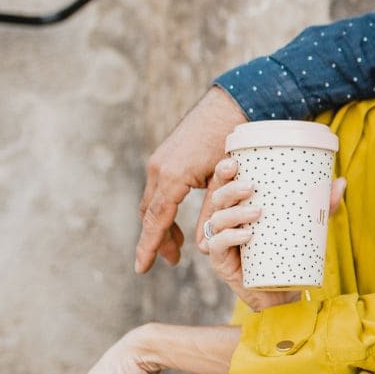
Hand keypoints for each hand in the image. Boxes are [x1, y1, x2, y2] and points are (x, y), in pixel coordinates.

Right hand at [136, 86, 247, 273]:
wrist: (231, 104)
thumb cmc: (233, 143)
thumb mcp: (226, 182)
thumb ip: (212, 212)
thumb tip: (202, 244)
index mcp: (172, 177)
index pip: (156, 221)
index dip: (149, 247)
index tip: (141, 269)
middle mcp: (159, 168)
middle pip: (150, 214)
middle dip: (157, 239)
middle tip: (172, 260)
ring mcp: (160, 160)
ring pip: (153, 201)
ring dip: (162, 223)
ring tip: (177, 244)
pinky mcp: (166, 155)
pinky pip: (159, 188)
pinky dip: (165, 206)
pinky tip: (177, 216)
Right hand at [200, 160, 344, 311]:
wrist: (284, 290)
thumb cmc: (289, 250)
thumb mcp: (308, 224)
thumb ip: (323, 205)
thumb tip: (342, 182)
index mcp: (239, 206)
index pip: (225, 183)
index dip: (223, 171)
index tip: (234, 163)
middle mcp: (226, 221)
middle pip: (217, 198)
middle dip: (230, 189)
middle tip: (251, 187)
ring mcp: (221, 241)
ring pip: (217, 220)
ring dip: (234, 213)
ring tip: (258, 212)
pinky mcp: (221, 262)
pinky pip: (216, 245)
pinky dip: (229, 238)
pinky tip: (245, 234)